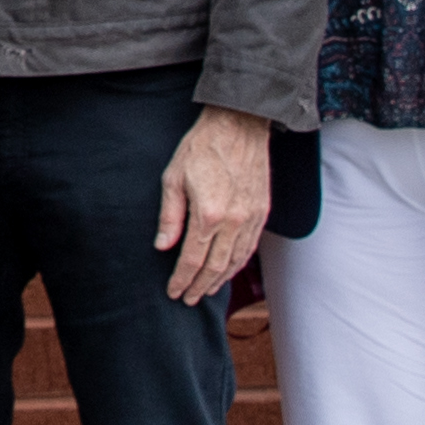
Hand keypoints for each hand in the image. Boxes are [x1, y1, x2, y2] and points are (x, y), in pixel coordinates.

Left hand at [156, 106, 270, 303]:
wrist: (239, 125)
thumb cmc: (202, 147)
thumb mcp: (173, 178)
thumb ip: (170, 216)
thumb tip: (162, 246)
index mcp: (208, 214)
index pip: (191, 260)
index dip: (181, 280)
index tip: (173, 292)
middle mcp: (233, 222)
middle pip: (215, 267)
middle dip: (199, 287)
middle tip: (188, 299)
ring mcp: (251, 218)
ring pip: (235, 261)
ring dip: (220, 280)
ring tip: (206, 290)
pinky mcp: (262, 212)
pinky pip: (250, 248)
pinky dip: (238, 264)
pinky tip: (229, 270)